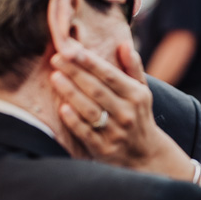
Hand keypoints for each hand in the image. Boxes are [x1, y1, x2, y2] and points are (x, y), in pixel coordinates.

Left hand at [50, 40, 190, 179]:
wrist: (145, 155)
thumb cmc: (138, 115)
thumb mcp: (142, 91)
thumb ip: (133, 68)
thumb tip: (124, 44)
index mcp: (136, 96)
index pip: (111, 75)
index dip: (91, 62)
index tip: (73, 49)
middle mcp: (127, 113)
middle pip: (97, 90)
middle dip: (75, 72)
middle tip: (57, 58)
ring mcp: (115, 132)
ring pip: (90, 110)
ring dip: (71, 93)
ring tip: (55, 77)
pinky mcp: (103, 149)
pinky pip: (85, 132)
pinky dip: (73, 120)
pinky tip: (61, 108)